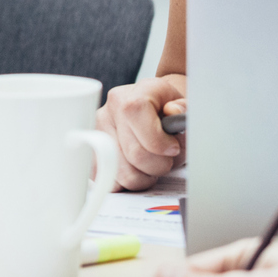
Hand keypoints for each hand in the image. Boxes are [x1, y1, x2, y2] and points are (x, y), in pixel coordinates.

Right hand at [96, 74, 185, 189]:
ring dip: (144, 177)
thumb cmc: (171, 118)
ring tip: (152, 166)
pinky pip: (110, 181)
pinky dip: (128, 183)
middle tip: (167, 160)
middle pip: (134, 152)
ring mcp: (97, 132)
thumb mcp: (185, 110)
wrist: (156, 117)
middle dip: (159, 165)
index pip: (135, 111)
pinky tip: (137, 170)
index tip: (173, 148)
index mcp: (135, 93)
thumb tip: (174, 111)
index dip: (157, 138)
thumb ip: (185, 110)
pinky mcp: (92, 155)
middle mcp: (111, 110)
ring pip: (123, 173)